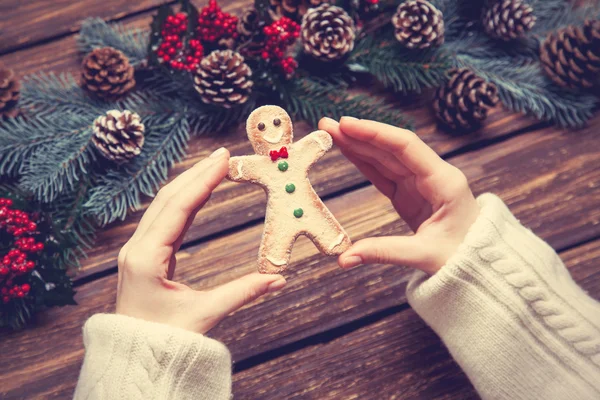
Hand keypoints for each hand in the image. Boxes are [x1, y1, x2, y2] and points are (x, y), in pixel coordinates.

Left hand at [116, 147, 286, 332]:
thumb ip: (243, 293)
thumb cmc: (164, 340)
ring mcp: (138, 250)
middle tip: (223, 153)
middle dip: (197, 174)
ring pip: (164, 206)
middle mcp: (137, 248)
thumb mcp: (205, 315)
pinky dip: (184, 201)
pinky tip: (199, 191)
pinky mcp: (144, 256)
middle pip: (168, 198)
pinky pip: (165, 219)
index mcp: (146, 258)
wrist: (135, 358)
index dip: (203, 181)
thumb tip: (280, 279)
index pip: (178, 207)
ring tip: (214, 166)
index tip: (223, 158)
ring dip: (189, 183)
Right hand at [318, 117, 478, 274]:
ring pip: (385, 157)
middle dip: (359, 134)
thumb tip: (343, 258)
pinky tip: (346, 150)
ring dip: (357, 144)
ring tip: (330, 133)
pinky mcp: (410, 194)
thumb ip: (383, 252)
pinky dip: (364, 162)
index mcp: (444, 182)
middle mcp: (432, 175)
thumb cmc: (464, 258)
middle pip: (391, 147)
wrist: (481, 264)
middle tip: (327, 124)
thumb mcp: (425, 256)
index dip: (375, 133)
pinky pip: (384, 173)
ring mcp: (420, 183)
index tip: (346, 124)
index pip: (406, 147)